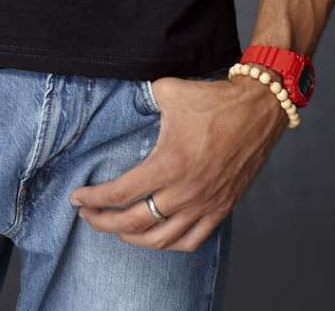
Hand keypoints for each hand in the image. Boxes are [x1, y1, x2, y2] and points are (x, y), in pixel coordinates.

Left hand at [68, 73, 287, 250]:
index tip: (77, 198)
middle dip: (104, 223)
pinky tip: (156, 236)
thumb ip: (141, 98)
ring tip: (116, 229)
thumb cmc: (213, 99)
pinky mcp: (221, 208)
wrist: (257, 110)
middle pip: (134, 223)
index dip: (94, 199)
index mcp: (168, 163)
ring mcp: (205, 204)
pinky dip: (168, 244)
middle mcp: (185, 191)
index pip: (120, 194)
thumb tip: (123, 98)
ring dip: (133, 239)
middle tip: (88, 215)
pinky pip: (191, 241)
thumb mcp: (168, 91)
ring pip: (161, 240)